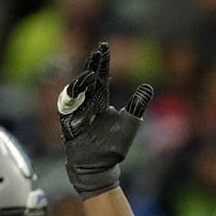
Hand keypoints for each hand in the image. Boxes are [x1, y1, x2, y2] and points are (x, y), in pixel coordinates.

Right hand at [57, 42, 153, 199]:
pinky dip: (74, 96)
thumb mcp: (129, 123)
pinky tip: (80, 88)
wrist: (100, 167)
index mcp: (101, 102)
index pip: (102, 78)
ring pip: (78, 90)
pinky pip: (68, 106)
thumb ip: (137, 105)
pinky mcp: (68, 123)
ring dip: (84, 79)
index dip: (102, 63)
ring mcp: (76, 113)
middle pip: (89, 80)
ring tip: (92, 71)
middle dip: (93, 65)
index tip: (104, 47)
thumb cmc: (114, 148)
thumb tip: (147, 86)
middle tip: (98, 51)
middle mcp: (88, 104)